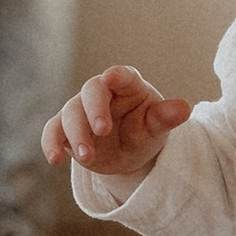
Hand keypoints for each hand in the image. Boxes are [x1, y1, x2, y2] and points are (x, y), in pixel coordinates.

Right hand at [41, 66, 191, 180]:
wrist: (127, 154)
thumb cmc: (144, 131)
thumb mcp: (156, 128)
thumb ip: (165, 118)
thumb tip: (185, 108)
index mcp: (127, 85)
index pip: (122, 76)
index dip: (116, 76)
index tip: (111, 77)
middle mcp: (100, 92)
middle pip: (91, 92)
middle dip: (94, 111)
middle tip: (102, 131)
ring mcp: (80, 109)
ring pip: (70, 113)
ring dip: (77, 135)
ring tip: (87, 157)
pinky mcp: (65, 128)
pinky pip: (53, 131)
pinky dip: (51, 143)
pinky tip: (55, 159)